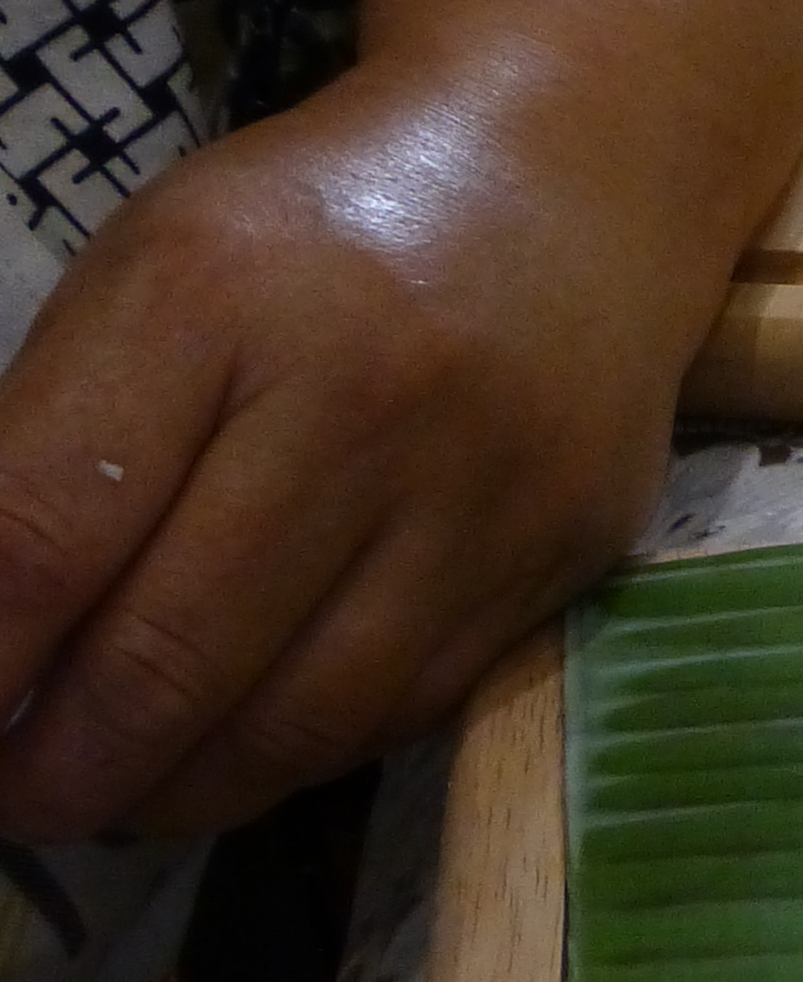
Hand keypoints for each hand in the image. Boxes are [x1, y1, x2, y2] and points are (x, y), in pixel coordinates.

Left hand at [0, 49, 707, 843]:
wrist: (568, 177)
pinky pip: (400, 711)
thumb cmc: (311, 236)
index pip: (40, 535)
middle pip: (167, 655)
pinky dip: (294, 760)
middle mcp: (358, 396)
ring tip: (107, 803)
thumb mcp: (149, 279)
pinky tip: (234, 756)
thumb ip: (51, 450)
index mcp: (210, 293)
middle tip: (8, 800)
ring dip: (170, 794)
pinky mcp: (559, 553)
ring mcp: (477, 489)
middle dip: (55, 767)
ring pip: (294, 721)